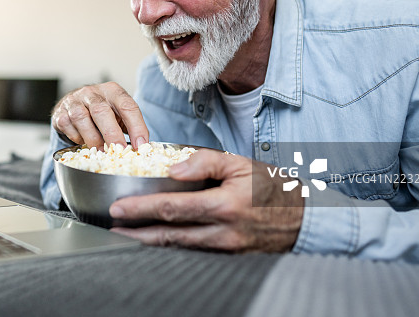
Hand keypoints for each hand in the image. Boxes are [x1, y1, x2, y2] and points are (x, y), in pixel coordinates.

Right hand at [51, 82, 148, 148]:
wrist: (73, 105)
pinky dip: (77, 137)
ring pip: (82, 118)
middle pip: (101, 110)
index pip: (127, 106)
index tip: (141, 145)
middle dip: (112, 133)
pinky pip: (68, 126)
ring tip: (100, 151)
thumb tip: (142, 147)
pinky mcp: (60, 112)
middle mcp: (93, 93)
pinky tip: (83, 141)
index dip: (136, 126)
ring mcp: (74, 101)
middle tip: (119, 150)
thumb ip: (129, 127)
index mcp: (112, 91)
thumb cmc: (101, 113)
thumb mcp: (118, 114)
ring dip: (92, 138)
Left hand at [109, 149, 303, 252]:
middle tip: (113, 229)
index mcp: (224, 206)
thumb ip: (205, 161)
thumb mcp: (241, 163)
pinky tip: (156, 242)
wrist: (306, 218)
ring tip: (126, 236)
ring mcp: (226, 249)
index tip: (118, 209)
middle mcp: (223, 232)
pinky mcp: (229, 258)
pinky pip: (194, 253)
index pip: (173, 209)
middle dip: (136, 233)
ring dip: (149, 244)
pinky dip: (171, 248)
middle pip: (170, 236)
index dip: (142, 209)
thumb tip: (173, 168)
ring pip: (179, 248)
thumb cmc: (272, 186)